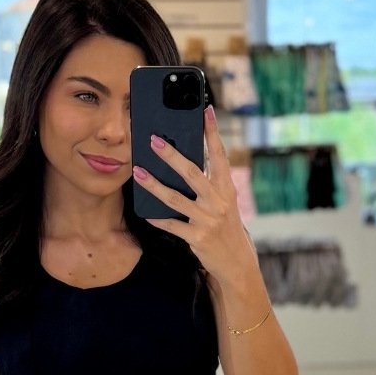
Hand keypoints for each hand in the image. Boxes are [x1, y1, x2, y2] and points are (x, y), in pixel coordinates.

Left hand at [133, 105, 254, 285]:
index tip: (205, 111)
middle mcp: (218, 202)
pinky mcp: (196, 238)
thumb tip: (185, 163)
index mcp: (226, 189)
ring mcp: (207, 220)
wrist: (237, 262)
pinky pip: (172, 225)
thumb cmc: (226, 227)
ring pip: (175, 199)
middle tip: (153, 140)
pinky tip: (146, 212)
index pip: (220, 155)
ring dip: (154, 185)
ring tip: (138, 173)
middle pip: (192, 173)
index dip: (212, 133)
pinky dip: (158, 218)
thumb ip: (210, 185)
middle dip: (171, 155)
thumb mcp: (225, 203)